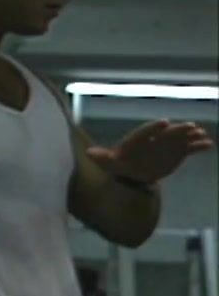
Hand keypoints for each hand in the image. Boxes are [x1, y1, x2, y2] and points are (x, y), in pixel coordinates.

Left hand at [86, 119, 214, 182]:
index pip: (145, 132)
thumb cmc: (120, 164)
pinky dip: (197, 146)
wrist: (133, 173)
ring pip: (179, 139)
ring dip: (190, 136)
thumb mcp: (109, 163)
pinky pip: (188, 149)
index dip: (153, 128)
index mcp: (135, 141)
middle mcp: (152, 140)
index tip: (164, 123)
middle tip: (190, 125)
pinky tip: (209, 144)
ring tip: (201, 133)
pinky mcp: (176, 153)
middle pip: (165, 134)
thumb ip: (101, 157)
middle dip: (177, 130)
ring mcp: (165, 145)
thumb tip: (88, 153)